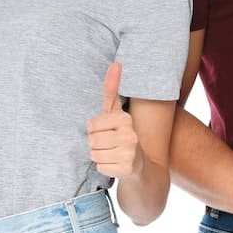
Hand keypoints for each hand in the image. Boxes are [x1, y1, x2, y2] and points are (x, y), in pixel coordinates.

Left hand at [87, 63, 143, 178]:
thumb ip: (112, 89)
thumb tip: (116, 63)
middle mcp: (130, 134)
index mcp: (125, 118)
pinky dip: (104, 168)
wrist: (140, 165)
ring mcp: (130, 152)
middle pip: (92, 140)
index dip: (94, 130)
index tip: (105, 131)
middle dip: (95, 145)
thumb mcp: (115, 112)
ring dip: (99, 157)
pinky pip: (101, 168)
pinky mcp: (128, 168)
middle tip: (107, 145)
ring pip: (95, 155)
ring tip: (111, 154)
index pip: (91, 125)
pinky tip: (115, 164)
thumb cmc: (121, 135)